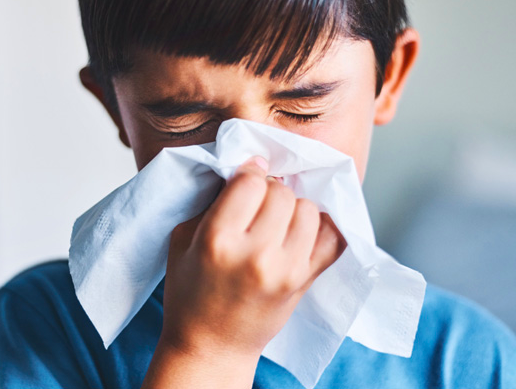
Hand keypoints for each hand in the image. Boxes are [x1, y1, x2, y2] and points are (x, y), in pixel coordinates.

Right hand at [141, 156, 344, 387]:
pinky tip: (302, 229)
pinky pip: (333, 238)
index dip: (249, 172)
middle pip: (282, 192)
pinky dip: (322, 227)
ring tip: (277, 219)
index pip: (250, 182)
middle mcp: (256, 254)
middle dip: (270, 190)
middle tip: (259, 202)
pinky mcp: (306, 281)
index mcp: (218, 240)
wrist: (212, 345)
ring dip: (293, 207)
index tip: (246, 176)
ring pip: (308, 209)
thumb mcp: (183, 239)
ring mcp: (286, 269)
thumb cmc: (190, 292)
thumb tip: (250, 170)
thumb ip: (213, 202)